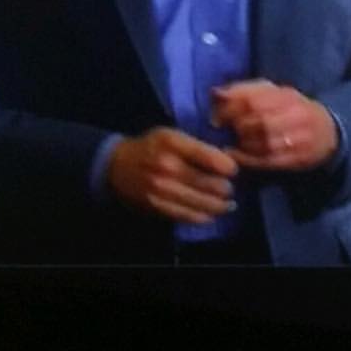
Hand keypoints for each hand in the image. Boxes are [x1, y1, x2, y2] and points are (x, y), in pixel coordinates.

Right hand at [106, 127, 237, 224]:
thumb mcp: (171, 134)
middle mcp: (168, 167)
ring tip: (228, 204)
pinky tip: (212, 214)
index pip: (208, 156)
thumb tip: (225, 158)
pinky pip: (186, 215)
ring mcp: (162, 189)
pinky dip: (202, 216)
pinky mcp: (157, 206)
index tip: (234, 170)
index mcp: (173, 143)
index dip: (227, 166)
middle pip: (207, 183)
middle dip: (225, 188)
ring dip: (219, 206)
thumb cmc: (151, 146)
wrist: (117, 166)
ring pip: (199, 202)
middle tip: (231, 189)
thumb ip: (196, 145)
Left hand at [211, 79, 338, 170]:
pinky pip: (268, 161)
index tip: (216, 116)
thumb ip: (245, 91)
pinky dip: (248, 160)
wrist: (328, 133)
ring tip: (230, 143)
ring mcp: (299, 138)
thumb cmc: (293, 109)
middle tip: (222, 130)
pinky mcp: (297, 159)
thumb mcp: (275, 93)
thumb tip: (215, 93)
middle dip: (236, 127)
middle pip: (258, 121)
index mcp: (287, 95)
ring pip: (263, 142)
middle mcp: (296, 115)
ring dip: (241, 144)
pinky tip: (237, 157)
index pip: (254, 99)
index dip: (230, 108)